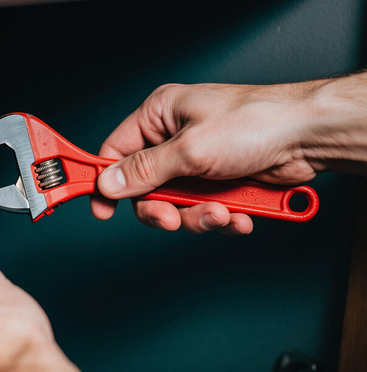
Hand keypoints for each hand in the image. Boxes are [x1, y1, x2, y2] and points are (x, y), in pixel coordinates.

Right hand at [89, 79, 354, 233]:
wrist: (308, 138)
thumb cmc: (256, 122)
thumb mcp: (189, 149)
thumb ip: (144, 170)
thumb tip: (109, 182)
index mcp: (160, 115)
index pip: (116, 151)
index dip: (106, 182)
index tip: (101, 209)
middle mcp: (175, 138)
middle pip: (145, 188)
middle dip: (163, 209)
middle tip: (172, 218)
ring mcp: (197, 162)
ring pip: (176, 205)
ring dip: (197, 217)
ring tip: (220, 212)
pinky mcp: (219, 182)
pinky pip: (204, 210)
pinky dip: (220, 218)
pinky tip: (238, 214)